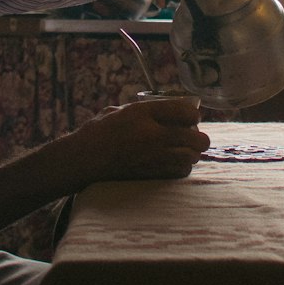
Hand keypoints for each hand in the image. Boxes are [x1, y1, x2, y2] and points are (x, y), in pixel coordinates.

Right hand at [66, 95, 208, 184]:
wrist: (84, 159)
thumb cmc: (99, 131)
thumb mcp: (120, 110)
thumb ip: (146, 110)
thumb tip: (172, 110)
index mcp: (143, 114)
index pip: (185, 111)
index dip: (193, 114)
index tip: (191, 117)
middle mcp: (152, 135)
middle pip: (195, 137)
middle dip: (199, 137)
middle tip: (194, 136)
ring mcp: (153, 157)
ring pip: (192, 157)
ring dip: (191, 153)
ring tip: (184, 150)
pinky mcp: (151, 174)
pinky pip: (181, 171)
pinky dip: (182, 167)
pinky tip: (174, 163)